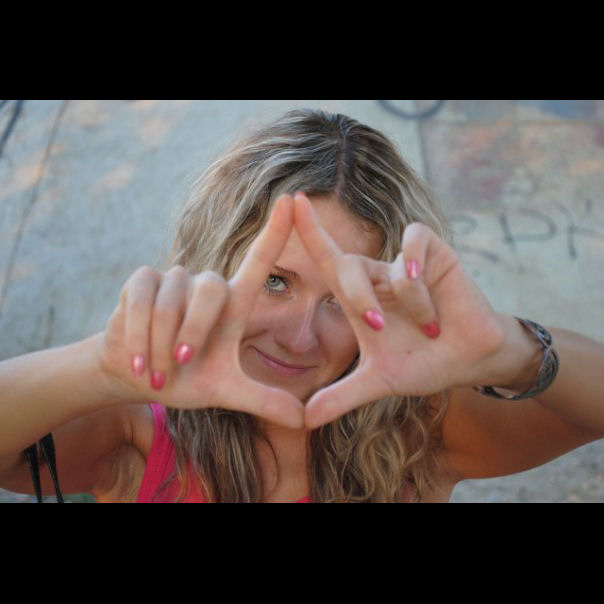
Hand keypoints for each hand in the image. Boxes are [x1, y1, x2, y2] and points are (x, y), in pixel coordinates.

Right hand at [98, 195, 304, 428]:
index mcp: (234, 304)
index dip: (277, 231)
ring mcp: (174, 279)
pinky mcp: (142, 280)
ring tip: (157, 374)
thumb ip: (264, 400)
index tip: (293, 199)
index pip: (259, 261)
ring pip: (170, 300)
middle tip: (182, 367)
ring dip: (161, 343)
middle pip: (210, 290)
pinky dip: (138, 334)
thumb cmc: (186, 381)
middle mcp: (207, 285)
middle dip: (193, 333)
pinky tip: (137, 361)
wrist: (138, 378)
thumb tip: (305, 420)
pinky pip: (141, 298)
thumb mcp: (226, 393)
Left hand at [293, 192, 506, 427]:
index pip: (328, 260)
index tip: (290, 202)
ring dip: (403, 303)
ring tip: (429, 327)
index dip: (309, 232)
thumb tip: (303, 421)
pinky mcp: (433, 252)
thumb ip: (341, 397)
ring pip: (384, 267)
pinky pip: (413, 251)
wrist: (470, 360)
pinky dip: (419, 280)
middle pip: (346, 266)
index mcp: (359, 299)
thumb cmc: (424, 364)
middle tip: (379, 327)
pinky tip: (433, 305)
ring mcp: (404, 262)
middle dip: (359, 298)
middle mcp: (377, 275)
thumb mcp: (379, 382)